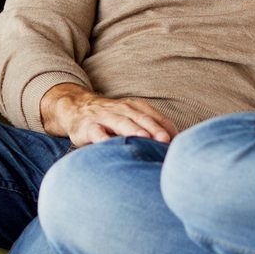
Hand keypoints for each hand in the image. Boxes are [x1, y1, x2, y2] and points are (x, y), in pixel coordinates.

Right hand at [40, 84, 178, 146]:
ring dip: (133, 130)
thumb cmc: (112, 119)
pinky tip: (111, 146)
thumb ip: (151, 127)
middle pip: (140, 118)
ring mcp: (104, 117)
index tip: (178, 142)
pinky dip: (103, 138)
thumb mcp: (131, 118)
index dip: (167, 129)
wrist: (77, 108)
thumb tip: (178, 143)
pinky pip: (97, 133)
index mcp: (135, 107)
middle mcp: (122, 109)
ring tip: (143, 138)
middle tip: (165, 140)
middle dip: (154, 128)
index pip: (155, 117)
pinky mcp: (88, 127)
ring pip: (121, 123)